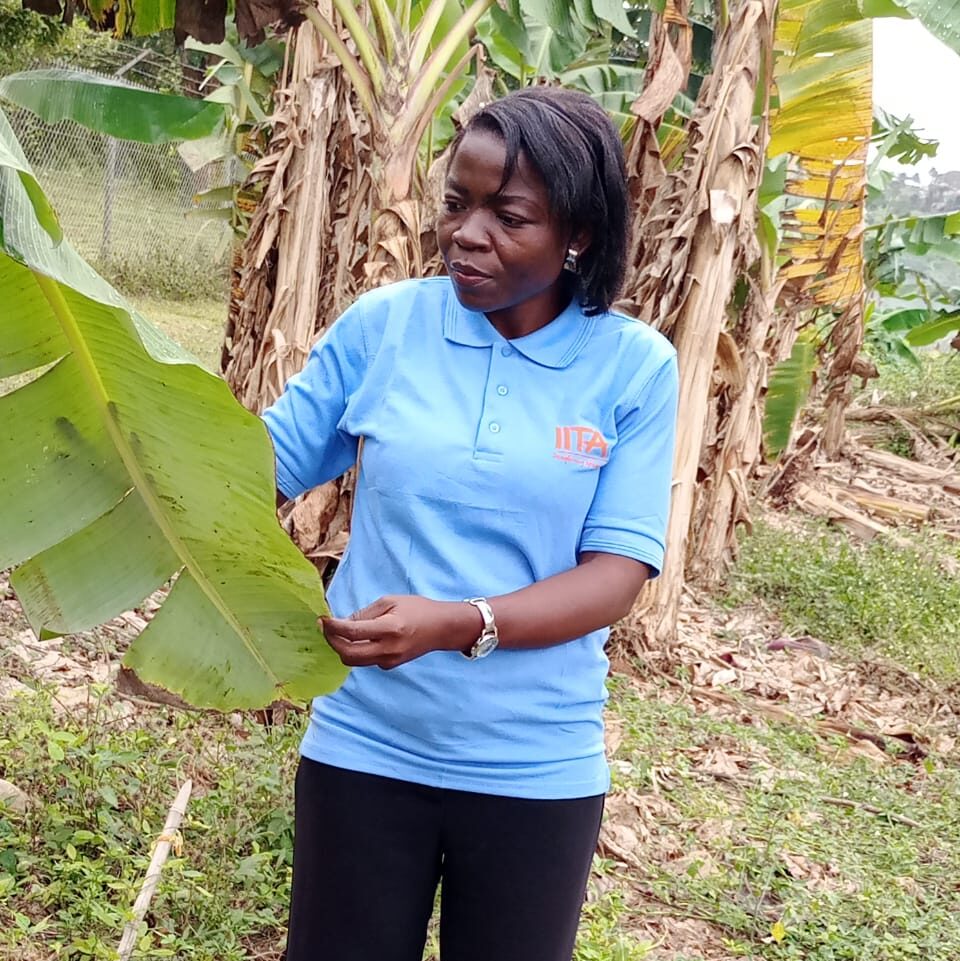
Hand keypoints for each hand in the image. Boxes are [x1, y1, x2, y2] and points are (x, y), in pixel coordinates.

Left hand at [321, 595, 480, 669]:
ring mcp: (389, 661)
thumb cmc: (417, 609)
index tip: (322, 619)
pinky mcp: (389, 666)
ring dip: (341, 648)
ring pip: (353, 661)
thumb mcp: (390, 601)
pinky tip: (357, 638)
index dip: (332, 627)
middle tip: (326, 628)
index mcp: (389, 629)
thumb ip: (365, 613)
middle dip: (332, 641)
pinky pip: (365, 661)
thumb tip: (342, 622)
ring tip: (338, 632)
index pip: (352, 632)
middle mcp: (388, 649)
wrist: (441, 628)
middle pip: (348, 654)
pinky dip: (355, 650)